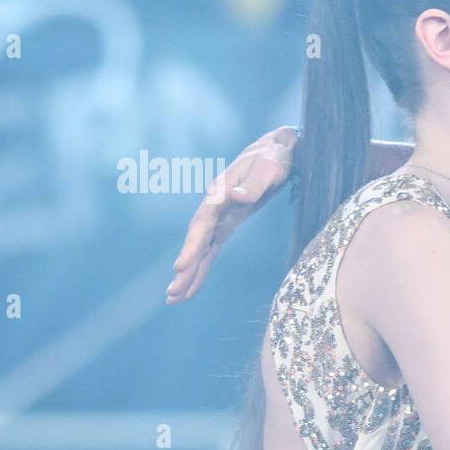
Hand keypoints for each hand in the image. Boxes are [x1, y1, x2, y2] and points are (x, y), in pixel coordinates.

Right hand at [165, 126, 297, 303]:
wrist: (277, 150)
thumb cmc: (274, 157)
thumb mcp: (269, 168)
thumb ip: (253, 184)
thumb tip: (235, 196)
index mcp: (220, 193)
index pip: (202, 224)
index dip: (191, 246)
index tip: (180, 267)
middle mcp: (215, 206)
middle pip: (196, 241)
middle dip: (185, 268)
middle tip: (172, 294)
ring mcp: (219, 216)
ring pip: (201, 249)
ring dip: (189, 274)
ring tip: (174, 299)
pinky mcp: (227, 223)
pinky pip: (211, 249)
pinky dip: (202, 266)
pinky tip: (192, 285)